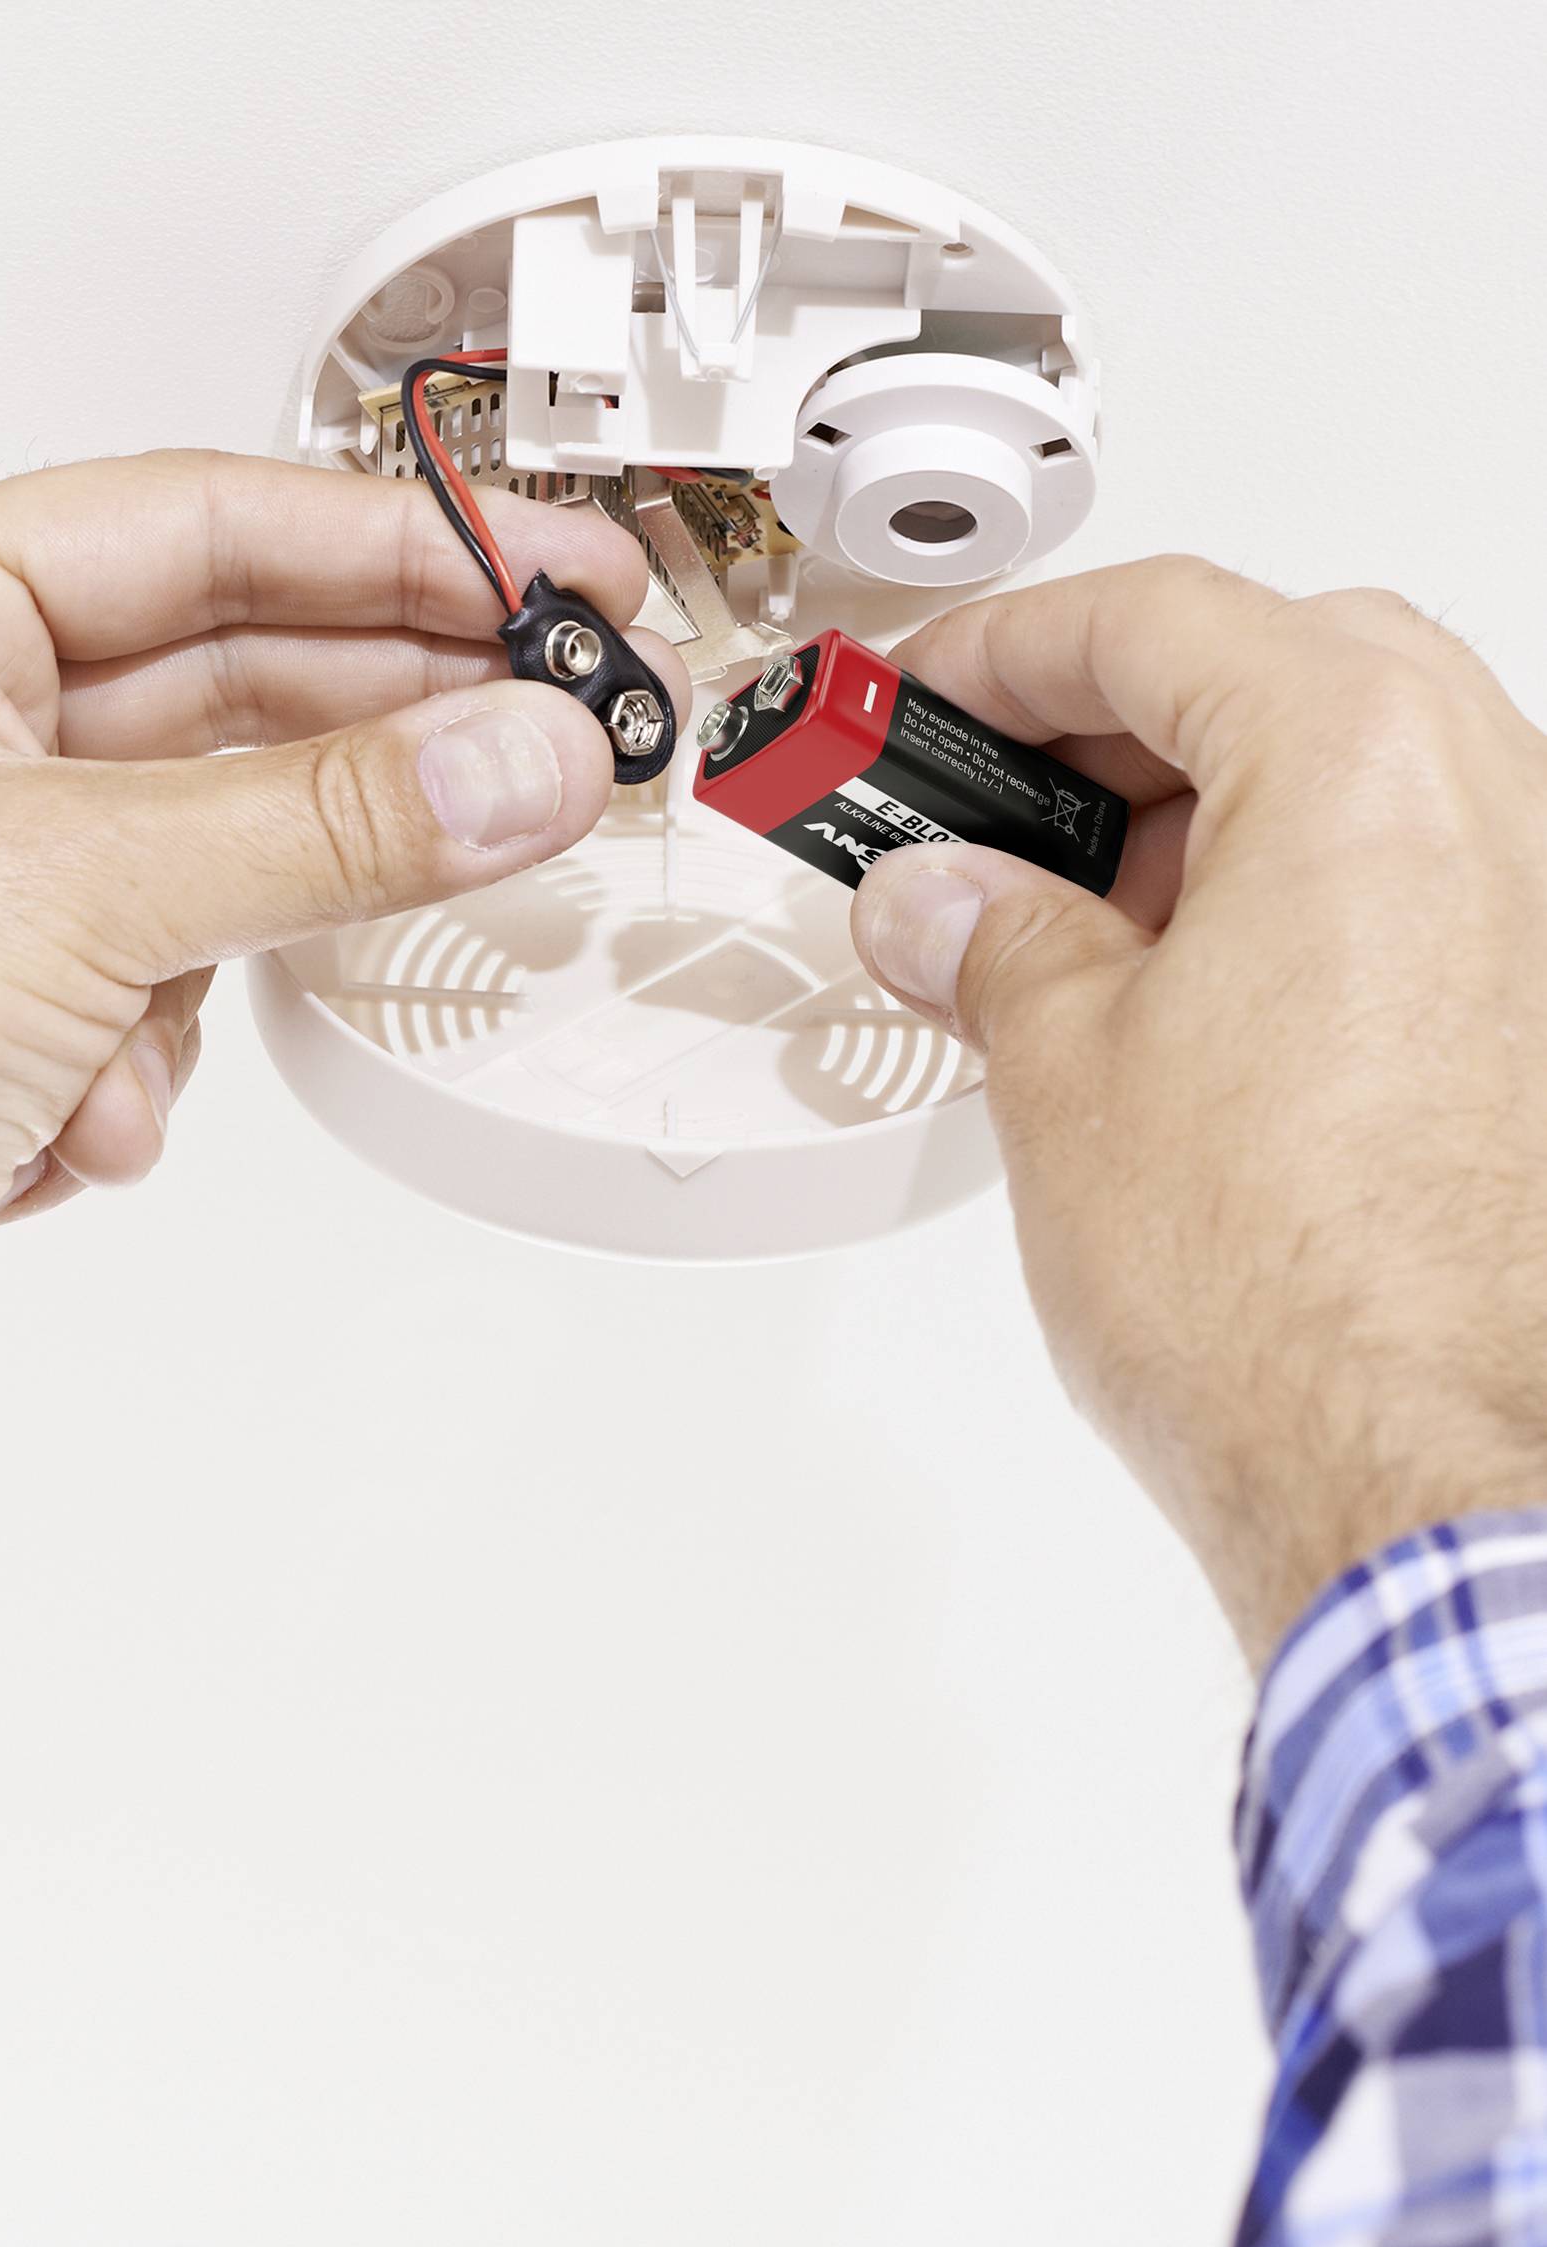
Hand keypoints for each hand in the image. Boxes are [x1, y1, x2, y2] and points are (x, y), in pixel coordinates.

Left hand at [0, 450, 680, 1840]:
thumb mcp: (82, 894)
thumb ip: (330, 819)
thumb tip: (513, 753)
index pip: (194, 527)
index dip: (391, 548)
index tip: (541, 577)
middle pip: (213, 693)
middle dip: (355, 760)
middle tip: (532, 756)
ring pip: (198, 862)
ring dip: (201, 960)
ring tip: (154, 1020)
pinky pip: (151, 991)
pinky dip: (137, 1064)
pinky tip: (65, 1122)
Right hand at [848, 558, 1546, 1658]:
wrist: (1410, 1479)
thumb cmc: (1285, 1296)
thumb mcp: (1059, 1068)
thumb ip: (988, 937)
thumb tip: (944, 902)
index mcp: (1365, 762)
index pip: (1156, 618)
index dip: (996, 650)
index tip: (912, 699)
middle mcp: (1493, 808)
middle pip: (1274, 671)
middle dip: (1100, 725)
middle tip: (977, 800)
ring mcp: (1533, 916)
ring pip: (1349, 781)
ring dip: (1191, 817)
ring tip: (1053, 925)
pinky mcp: (1531, 1022)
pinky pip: (1399, 890)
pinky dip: (1277, 900)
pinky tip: (1170, 1001)